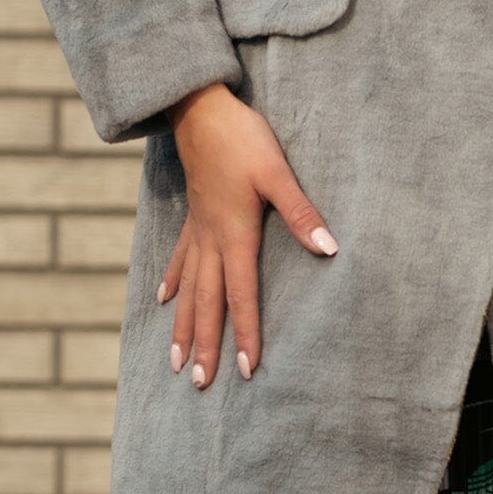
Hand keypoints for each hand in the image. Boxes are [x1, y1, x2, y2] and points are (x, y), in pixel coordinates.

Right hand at [158, 81, 335, 385]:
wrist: (200, 110)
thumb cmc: (242, 139)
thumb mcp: (278, 173)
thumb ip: (301, 213)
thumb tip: (328, 248)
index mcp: (235, 236)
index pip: (241, 296)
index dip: (246, 334)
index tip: (247, 370)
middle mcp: (212, 241)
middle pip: (208, 303)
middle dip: (204, 345)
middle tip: (200, 384)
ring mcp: (198, 231)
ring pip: (188, 289)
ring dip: (182, 327)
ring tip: (175, 362)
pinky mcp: (192, 216)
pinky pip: (179, 259)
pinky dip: (173, 283)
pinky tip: (164, 301)